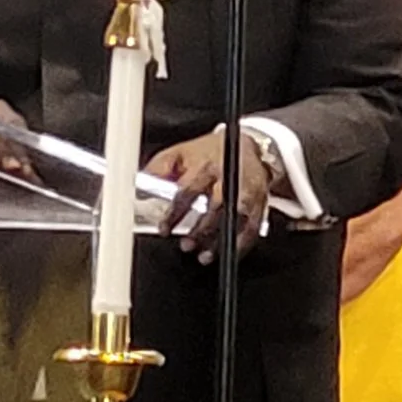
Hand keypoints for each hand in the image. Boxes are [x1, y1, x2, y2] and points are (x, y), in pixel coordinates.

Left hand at [148, 127, 271, 261]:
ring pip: (236, 219)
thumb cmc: (209, 152)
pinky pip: (253, 228)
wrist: (246, 146)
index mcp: (206, 164)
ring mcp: (247, 192)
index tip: (164, 229)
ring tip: (205, 255)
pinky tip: (228, 253)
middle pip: (216, 207)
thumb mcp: (179, 153)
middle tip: (186, 245)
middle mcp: (229, 178)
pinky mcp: (260, 203)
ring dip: (220, 240)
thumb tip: (140, 188)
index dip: (175, 213)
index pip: (189, 191)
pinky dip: (241, 244)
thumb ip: (158, 169)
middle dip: (201, 229)